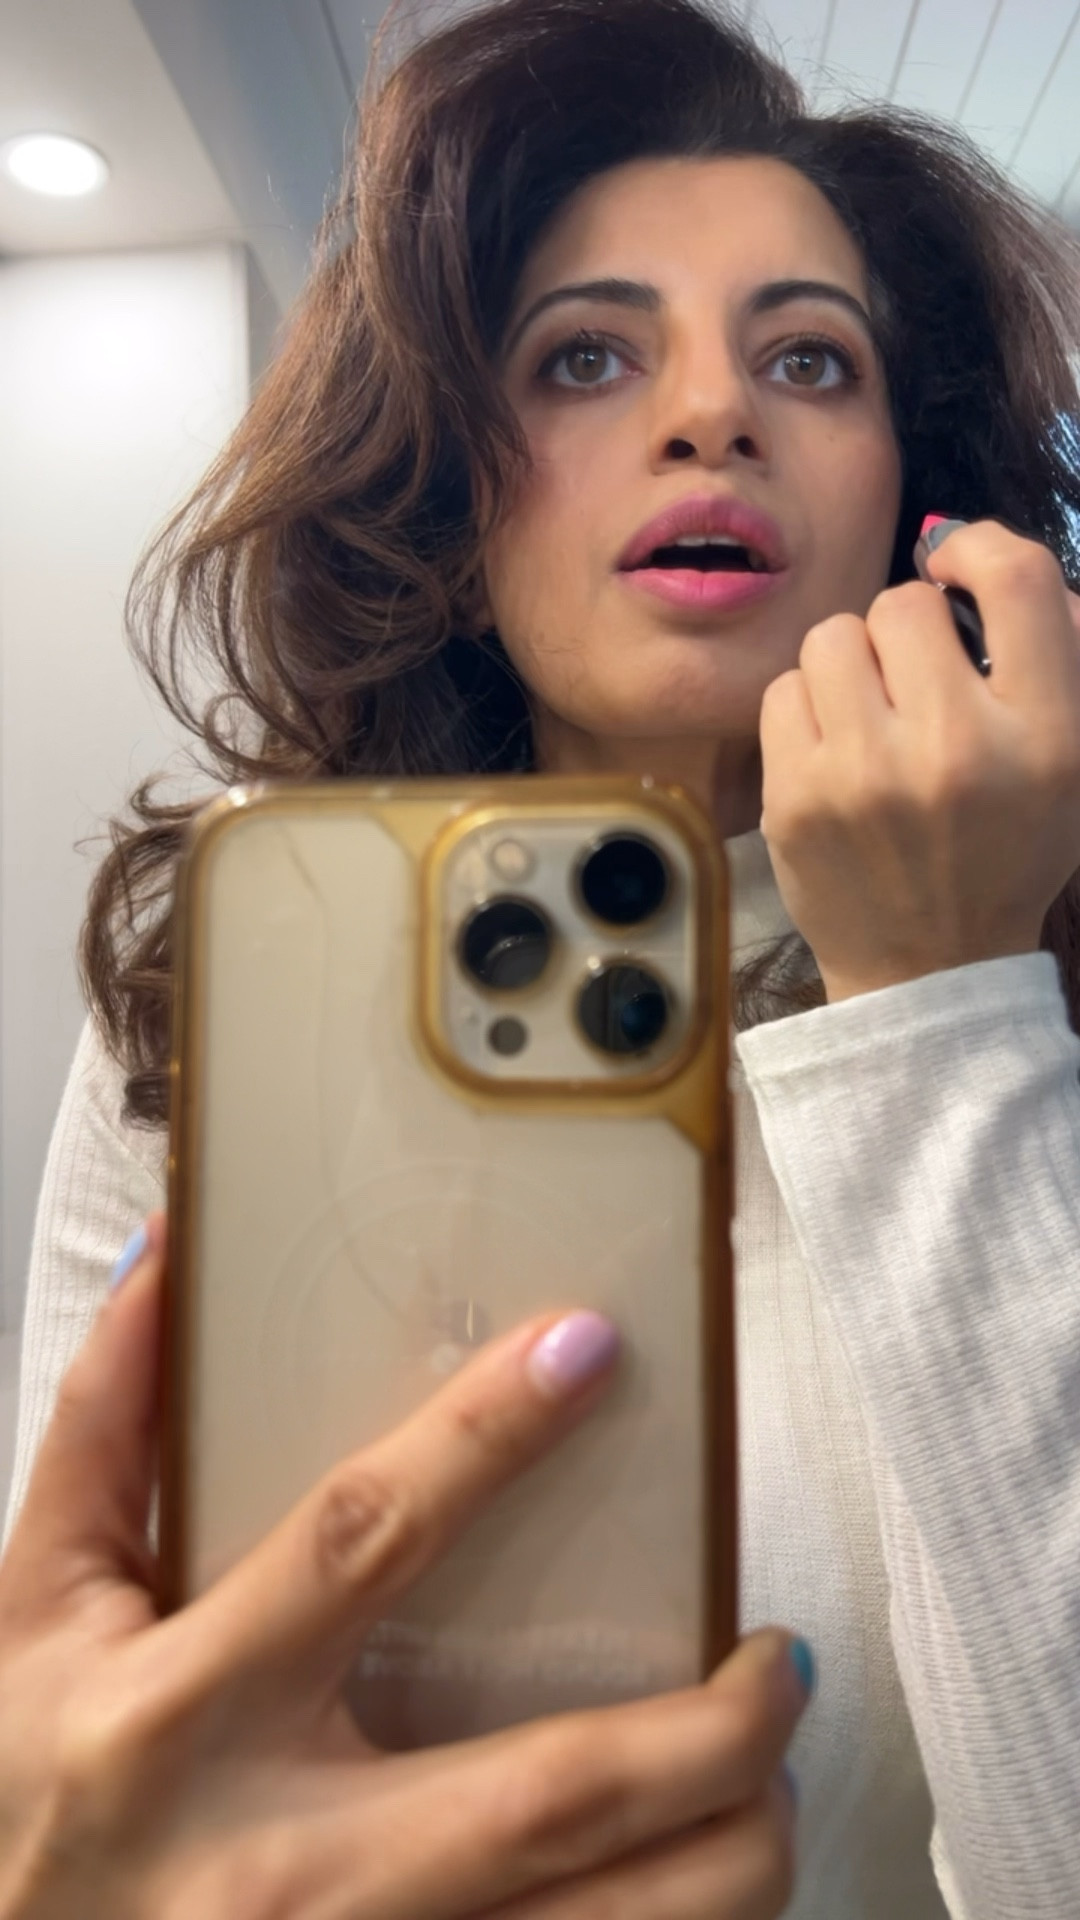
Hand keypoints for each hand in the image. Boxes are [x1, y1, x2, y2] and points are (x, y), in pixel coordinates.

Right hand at [0, 1218, 808, 1919]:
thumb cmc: (21, 1793)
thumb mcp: (29, 1604)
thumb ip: (105, 1427)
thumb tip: (174, 1255)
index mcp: (177, 1717)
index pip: (362, 1542)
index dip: (484, 1436)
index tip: (589, 1350)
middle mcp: (276, 1864)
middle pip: (548, 1790)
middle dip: (704, 1728)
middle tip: (779, 1655)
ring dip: (731, 1852)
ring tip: (766, 1767)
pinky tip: (700, 1875)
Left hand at [757, 519, 1079, 1001]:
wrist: (931, 968)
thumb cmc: (1005, 849)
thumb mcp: (1072, 759)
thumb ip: (1055, 649)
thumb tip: (973, 550)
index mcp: (1047, 736)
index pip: (1017, 580)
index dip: (977, 548)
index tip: (955, 564)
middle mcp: (957, 751)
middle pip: (904, 604)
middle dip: (906, 630)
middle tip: (915, 681)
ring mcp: (866, 777)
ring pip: (832, 637)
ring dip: (851, 663)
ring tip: (871, 714)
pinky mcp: (797, 800)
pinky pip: (784, 690)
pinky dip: (808, 708)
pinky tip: (835, 750)